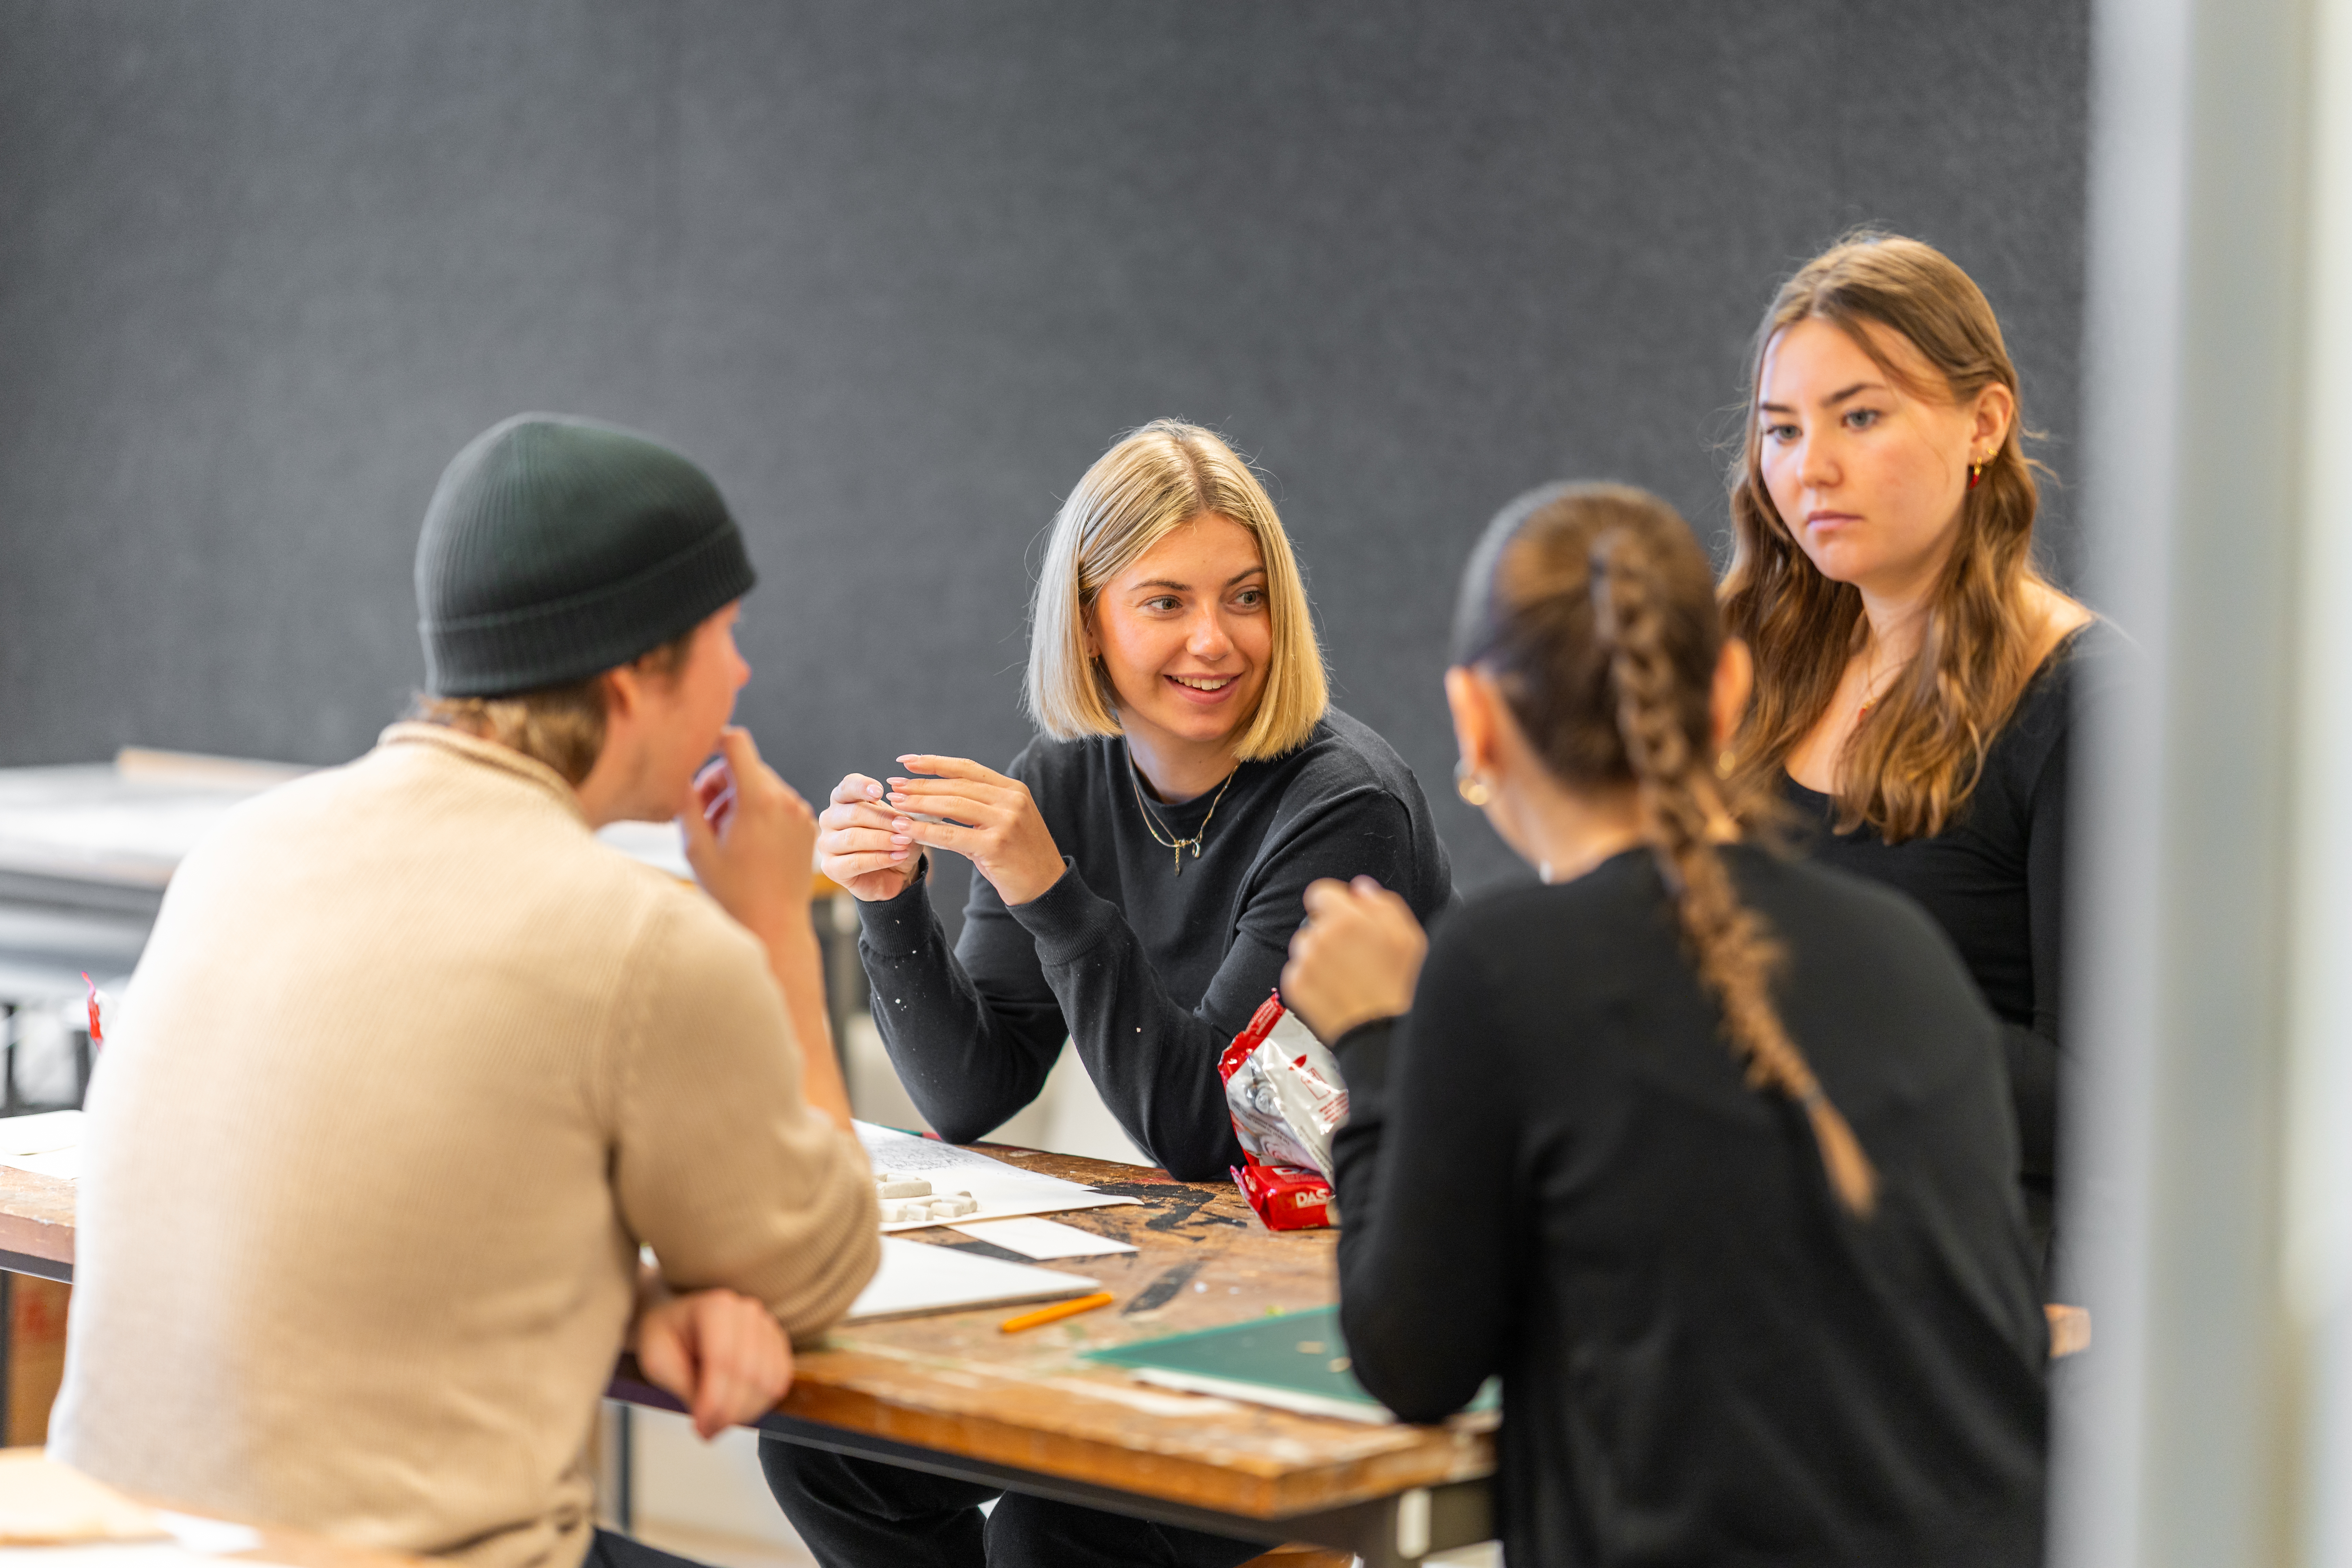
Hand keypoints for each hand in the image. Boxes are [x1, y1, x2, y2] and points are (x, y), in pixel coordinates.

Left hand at [632, 1284, 794, 1439]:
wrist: (680, 1322)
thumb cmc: (667, 1338)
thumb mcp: (657, 1359)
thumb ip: (682, 1385)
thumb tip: (709, 1416)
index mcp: (714, 1307)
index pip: (723, 1360)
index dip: (714, 1401)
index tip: (700, 1427)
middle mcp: (746, 1312)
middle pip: (749, 1373)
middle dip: (728, 1412)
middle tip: (707, 1431)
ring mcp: (766, 1325)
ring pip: (768, 1381)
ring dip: (744, 1413)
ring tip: (718, 1422)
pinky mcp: (777, 1343)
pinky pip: (780, 1381)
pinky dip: (761, 1404)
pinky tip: (737, 1409)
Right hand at [680, 727, 818, 940]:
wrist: (774, 924)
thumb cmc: (730, 891)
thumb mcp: (696, 847)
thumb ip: (684, 802)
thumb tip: (676, 772)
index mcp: (757, 800)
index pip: (736, 742)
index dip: (713, 740)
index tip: (697, 756)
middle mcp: (784, 800)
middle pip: (745, 766)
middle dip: (720, 783)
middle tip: (703, 817)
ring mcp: (800, 812)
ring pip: (761, 784)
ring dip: (738, 799)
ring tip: (724, 834)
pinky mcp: (807, 825)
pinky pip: (778, 803)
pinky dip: (759, 811)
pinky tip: (747, 842)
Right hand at [817, 773, 928, 901]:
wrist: (895, 872)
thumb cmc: (895, 840)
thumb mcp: (902, 823)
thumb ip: (900, 814)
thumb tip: (901, 812)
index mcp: (843, 800)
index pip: (847, 786)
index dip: (862, 787)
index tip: (881, 791)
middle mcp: (830, 819)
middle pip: (853, 813)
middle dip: (882, 819)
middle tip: (905, 826)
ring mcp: (826, 843)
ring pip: (853, 838)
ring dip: (882, 839)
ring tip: (904, 842)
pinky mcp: (831, 867)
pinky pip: (855, 862)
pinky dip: (879, 859)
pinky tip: (897, 857)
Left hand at [882, 756, 1066, 907]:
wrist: (1046, 887)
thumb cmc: (1018, 856)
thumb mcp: (1001, 823)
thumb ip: (974, 809)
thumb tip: (930, 798)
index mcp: (1013, 789)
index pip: (967, 768)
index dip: (935, 762)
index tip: (908, 761)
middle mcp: (1012, 800)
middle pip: (957, 785)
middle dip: (921, 784)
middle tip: (893, 784)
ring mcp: (1006, 821)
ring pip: (952, 806)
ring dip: (919, 803)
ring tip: (896, 804)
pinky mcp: (996, 845)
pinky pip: (951, 835)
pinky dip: (926, 831)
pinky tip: (907, 829)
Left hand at [1282, 876, 1428, 1040]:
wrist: (1383, 1037)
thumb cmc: (1402, 991)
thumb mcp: (1409, 939)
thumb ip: (1383, 905)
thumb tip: (1362, 889)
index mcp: (1347, 920)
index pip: (1321, 892)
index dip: (1335, 904)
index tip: (1346, 918)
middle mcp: (1320, 939)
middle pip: (1314, 923)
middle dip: (1330, 933)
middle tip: (1356, 956)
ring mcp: (1304, 964)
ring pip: (1305, 948)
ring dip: (1319, 956)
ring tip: (1347, 978)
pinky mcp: (1295, 988)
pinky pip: (1297, 972)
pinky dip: (1311, 979)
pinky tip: (1335, 992)